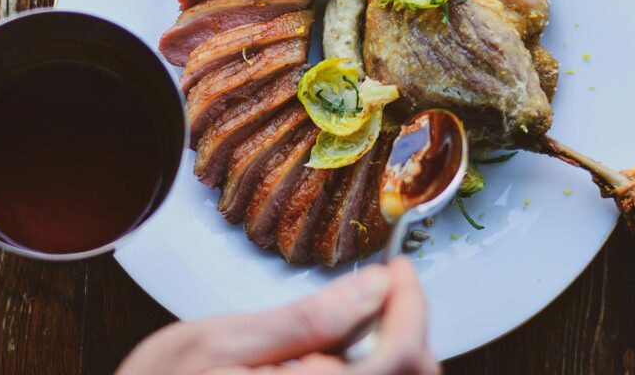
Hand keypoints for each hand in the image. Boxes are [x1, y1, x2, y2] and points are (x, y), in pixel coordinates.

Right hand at [117, 257, 438, 374]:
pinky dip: (366, 371)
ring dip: (387, 351)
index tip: (399, 270)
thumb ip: (306, 319)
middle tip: (372, 292)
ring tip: (339, 329)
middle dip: (404, 327)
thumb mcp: (221, 342)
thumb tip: (374, 287)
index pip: (401, 358)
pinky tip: (328, 359)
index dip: (413, 306)